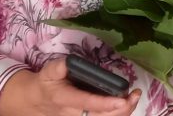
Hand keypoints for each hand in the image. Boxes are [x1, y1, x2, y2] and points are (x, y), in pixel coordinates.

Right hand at [0, 58, 139, 115]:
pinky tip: (128, 104)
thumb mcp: (48, 71)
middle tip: (134, 95)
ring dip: (123, 112)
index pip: (87, 103)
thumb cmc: (46, 83)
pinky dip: (119, 113)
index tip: (122, 99)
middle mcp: (74, 114)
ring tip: (134, 98)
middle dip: (121, 108)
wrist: (38, 101)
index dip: (105, 103)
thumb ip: (59, 66)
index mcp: (65, 99)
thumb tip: (71, 61)